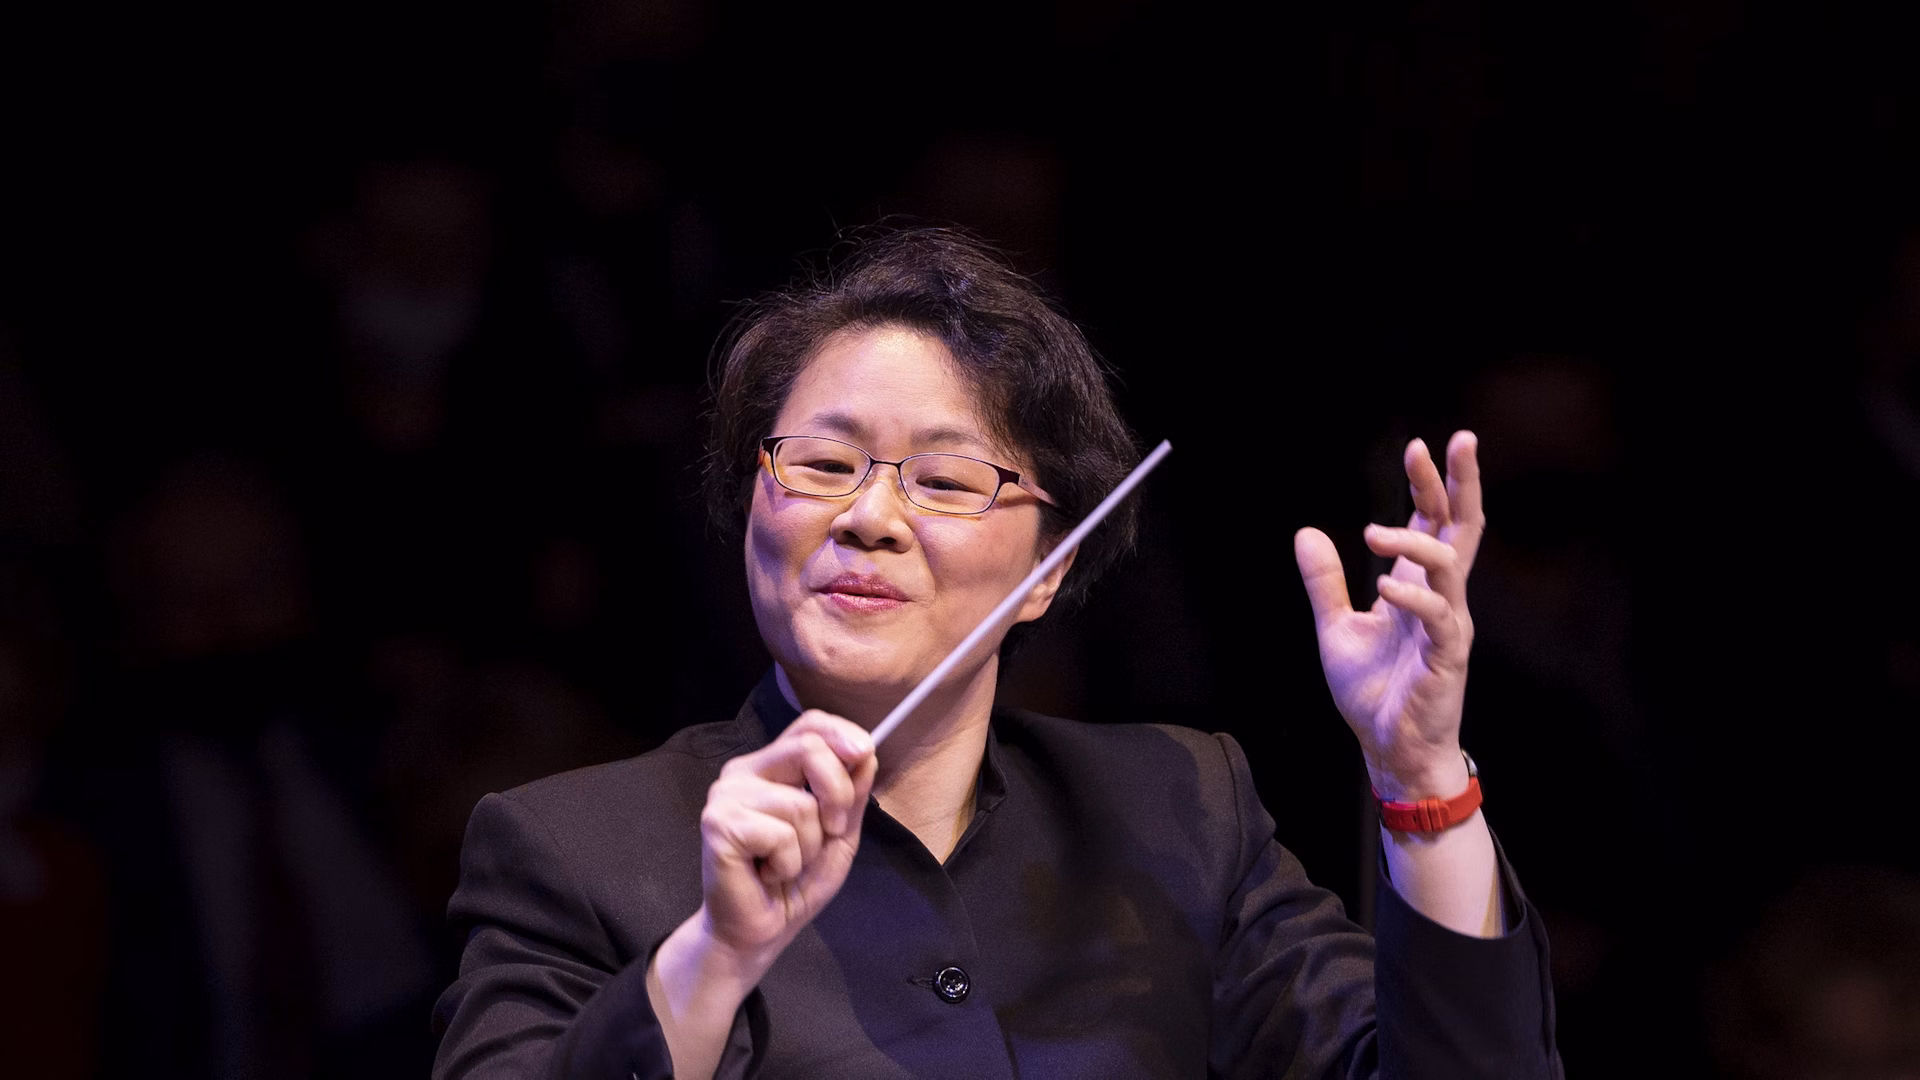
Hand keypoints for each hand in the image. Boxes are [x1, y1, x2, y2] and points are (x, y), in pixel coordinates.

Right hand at [698, 710, 877, 960]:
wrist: (757, 932)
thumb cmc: (794, 883)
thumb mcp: (839, 835)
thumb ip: (851, 796)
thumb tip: (866, 755)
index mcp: (771, 767)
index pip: (809, 725)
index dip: (842, 732)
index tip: (865, 754)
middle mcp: (744, 772)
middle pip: (808, 747)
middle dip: (838, 794)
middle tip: (833, 831)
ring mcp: (726, 796)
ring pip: (800, 803)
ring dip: (810, 845)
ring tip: (785, 864)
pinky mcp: (718, 824)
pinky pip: (780, 834)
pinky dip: (788, 863)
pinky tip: (767, 873)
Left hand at [1294, 431, 1483, 798]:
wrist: (1390, 750)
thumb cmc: (1374, 692)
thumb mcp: (1337, 628)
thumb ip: (1325, 582)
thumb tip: (1306, 532)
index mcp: (1418, 586)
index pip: (1433, 523)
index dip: (1429, 484)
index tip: (1420, 446)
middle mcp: (1441, 597)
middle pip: (1461, 528)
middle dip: (1458, 483)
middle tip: (1453, 441)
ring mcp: (1448, 625)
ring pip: (1449, 565)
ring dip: (1416, 539)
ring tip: (1375, 532)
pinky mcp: (1447, 657)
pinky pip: (1439, 617)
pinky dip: (1413, 597)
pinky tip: (1384, 587)